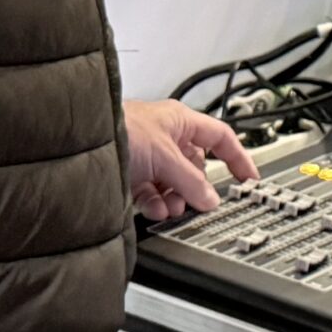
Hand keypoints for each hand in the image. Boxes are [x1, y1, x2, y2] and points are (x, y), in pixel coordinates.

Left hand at [123, 98, 259, 219]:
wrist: (81, 143)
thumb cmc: (118, 130)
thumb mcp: (165, 157)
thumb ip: (191, 181)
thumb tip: (210, 199)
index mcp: (180, 121)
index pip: (221, 138)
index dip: (238, 158)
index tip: (249, 178)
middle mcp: (165, 137)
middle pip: (195, 167)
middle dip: (196, 187)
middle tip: (200, 203)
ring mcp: (148, 156)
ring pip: (173, 182)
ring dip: (175, 198)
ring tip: (173, 208)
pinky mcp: (132, 173)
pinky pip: (152, 192)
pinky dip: (156, 203)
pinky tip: (155, 210)